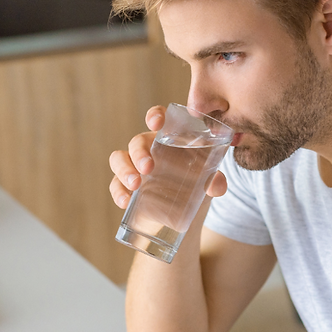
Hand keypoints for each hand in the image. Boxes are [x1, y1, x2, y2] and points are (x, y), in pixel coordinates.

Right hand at [108, 106, 228, 209]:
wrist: (183, 215)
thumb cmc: (195, 187)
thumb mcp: (208, 183)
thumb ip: (215, 181)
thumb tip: (216, 185)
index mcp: (169, 139)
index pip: (159, 118)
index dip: (155, 116)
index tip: (156, 123)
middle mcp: (149, 148)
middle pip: (137, 141)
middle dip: (139, 153)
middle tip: (148, 168)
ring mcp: (134, 167)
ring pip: (118, 158)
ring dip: (124, 169)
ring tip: (135, 185)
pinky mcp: (126, 186)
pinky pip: (115, 184)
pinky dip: (118, 192)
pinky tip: (125, 201)